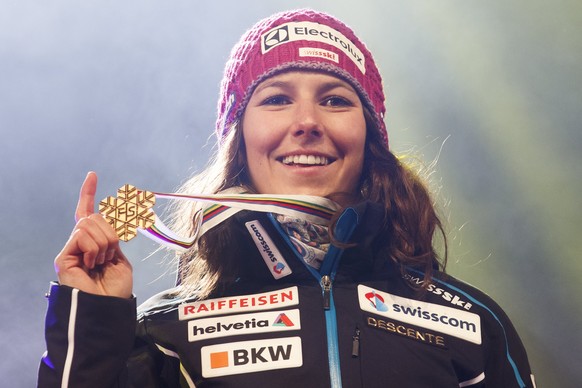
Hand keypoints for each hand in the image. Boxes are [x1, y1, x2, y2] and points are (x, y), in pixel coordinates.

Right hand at [54, 172, 132, 297]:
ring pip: (90, 224)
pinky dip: (93, 248)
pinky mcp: (64, 256)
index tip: (92, 175)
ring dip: (104, 243)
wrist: (108, 306)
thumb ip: (113, 236)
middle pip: (95, 217)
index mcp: (95, 240)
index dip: (89, 193)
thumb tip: (110, 215)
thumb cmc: (115, 288)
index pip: (88, 212)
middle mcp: (80, 242)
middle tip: (110, 255)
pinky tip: (91, 265)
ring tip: (101, 263)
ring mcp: (71, 248)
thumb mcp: (120, 257)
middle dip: (111, 233)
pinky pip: (82, 236)